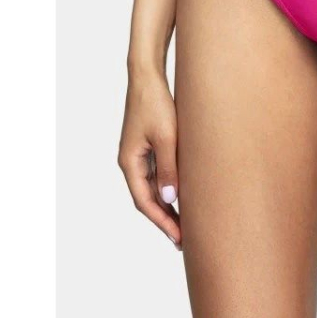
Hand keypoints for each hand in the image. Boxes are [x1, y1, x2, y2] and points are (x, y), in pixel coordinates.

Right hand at [118, 71, 180, 248]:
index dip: (162, 222)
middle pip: (147, 199)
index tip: (178, 238)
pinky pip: (157, 175)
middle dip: (165, 220)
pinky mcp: (148, 146)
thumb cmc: (156, 104)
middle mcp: (131, 162)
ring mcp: (138, 155)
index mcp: (129, 162)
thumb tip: (170, 200)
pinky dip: (169, 188)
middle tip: (185, 240)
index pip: (144, 202)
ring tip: (187, 224)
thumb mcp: (166, 137)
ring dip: (167, 206)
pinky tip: (183, 196)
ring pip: (153, 188)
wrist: (148, 77)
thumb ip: (168, 168)